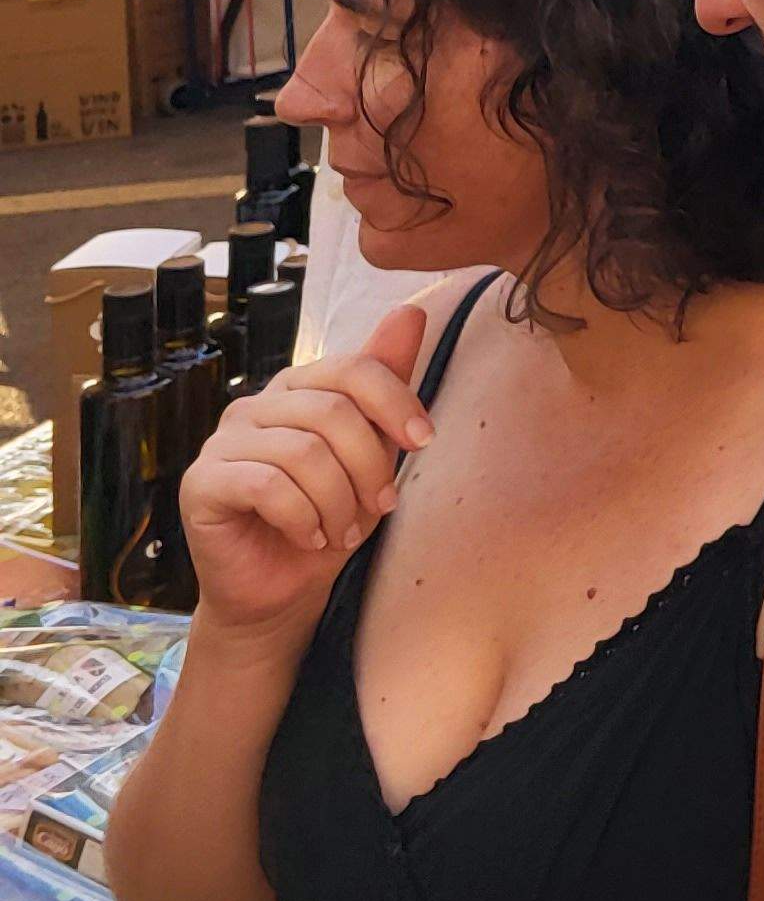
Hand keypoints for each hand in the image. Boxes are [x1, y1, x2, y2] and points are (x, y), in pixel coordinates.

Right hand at [177, 299, 433, 639]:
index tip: (425, 441)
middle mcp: (256, 405)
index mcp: (300, 388)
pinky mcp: (201, 482)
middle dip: (370, 464)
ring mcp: (222, 441)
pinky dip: (303, 517)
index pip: (353, 369)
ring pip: (303, 452)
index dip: (396, 401)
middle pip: (332, 411)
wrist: (282, 590)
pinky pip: (267, 486)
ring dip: (338, 500)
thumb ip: (387, 383)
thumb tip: (411, 310)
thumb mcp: (374, 452)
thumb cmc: (332, 517)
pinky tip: (311, 537)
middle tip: (381, 506)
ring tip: (344, 530)